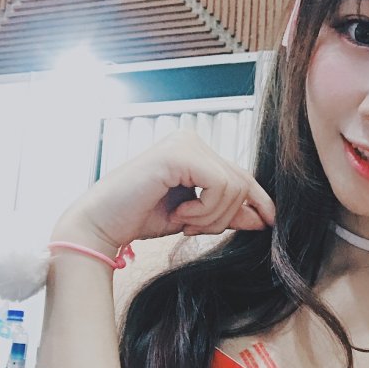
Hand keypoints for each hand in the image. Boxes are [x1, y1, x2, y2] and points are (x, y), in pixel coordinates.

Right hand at [52, 129, 274, 252]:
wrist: (100, 225)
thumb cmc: (139, 218)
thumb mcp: (194, 217)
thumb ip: (226, 213)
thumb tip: (263, 218)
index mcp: (195, 151)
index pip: (240, 174)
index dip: (257, 200)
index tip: (268, 222)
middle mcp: (192, 140)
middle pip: (241, 182)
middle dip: (225, 215)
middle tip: (192, 227)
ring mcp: (185, 143)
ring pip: (234, 186)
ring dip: (212, 216)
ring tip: (183, 220)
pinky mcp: (179, 154)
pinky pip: (219, 185)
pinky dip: (205, 209)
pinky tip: (180, 214)